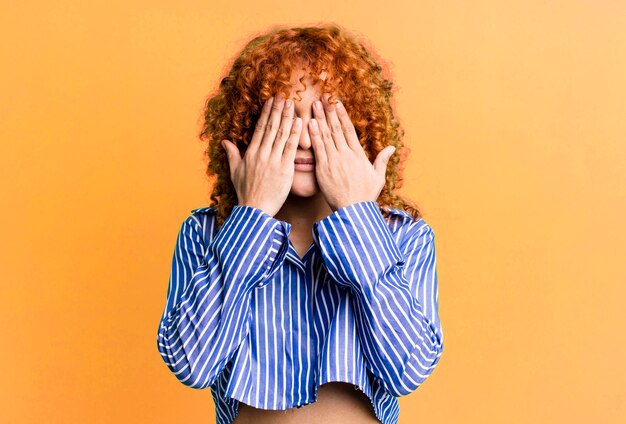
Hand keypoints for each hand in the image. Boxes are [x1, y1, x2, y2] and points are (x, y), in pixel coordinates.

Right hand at [221, 94, 301, 216]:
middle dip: (277, 109)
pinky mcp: (284, 169)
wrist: (255, 210)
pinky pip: (290, 148)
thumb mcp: (235, 172)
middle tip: (283, 95)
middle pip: (270, 127)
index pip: (259, 128)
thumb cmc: (246, 193)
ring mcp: (273, 161)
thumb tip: (225, 141)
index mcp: (251, 153)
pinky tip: (300, 122)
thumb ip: (232, 155)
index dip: (266, 113)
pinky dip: (295, 134)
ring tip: (292, 103)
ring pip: (281, 134)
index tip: (270, 100)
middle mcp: (261, 154)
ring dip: (287, 117)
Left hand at [308, 94, 395, 211]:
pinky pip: (318, 149)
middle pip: (336, 128)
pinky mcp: (323, 169)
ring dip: (320, 119)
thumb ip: (382, 160)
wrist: (353, 210)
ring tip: (314, 105)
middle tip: (323, 97)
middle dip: (330, 112)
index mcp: (358, 155)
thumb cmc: (365, 196)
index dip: (342, 115)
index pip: (349, 130)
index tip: (337, 103)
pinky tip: (310, 123)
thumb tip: (391, 148)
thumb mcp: (378, 178)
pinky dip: (314, 135)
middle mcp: (346, 155)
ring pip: (326, 135)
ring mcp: (334, 161)